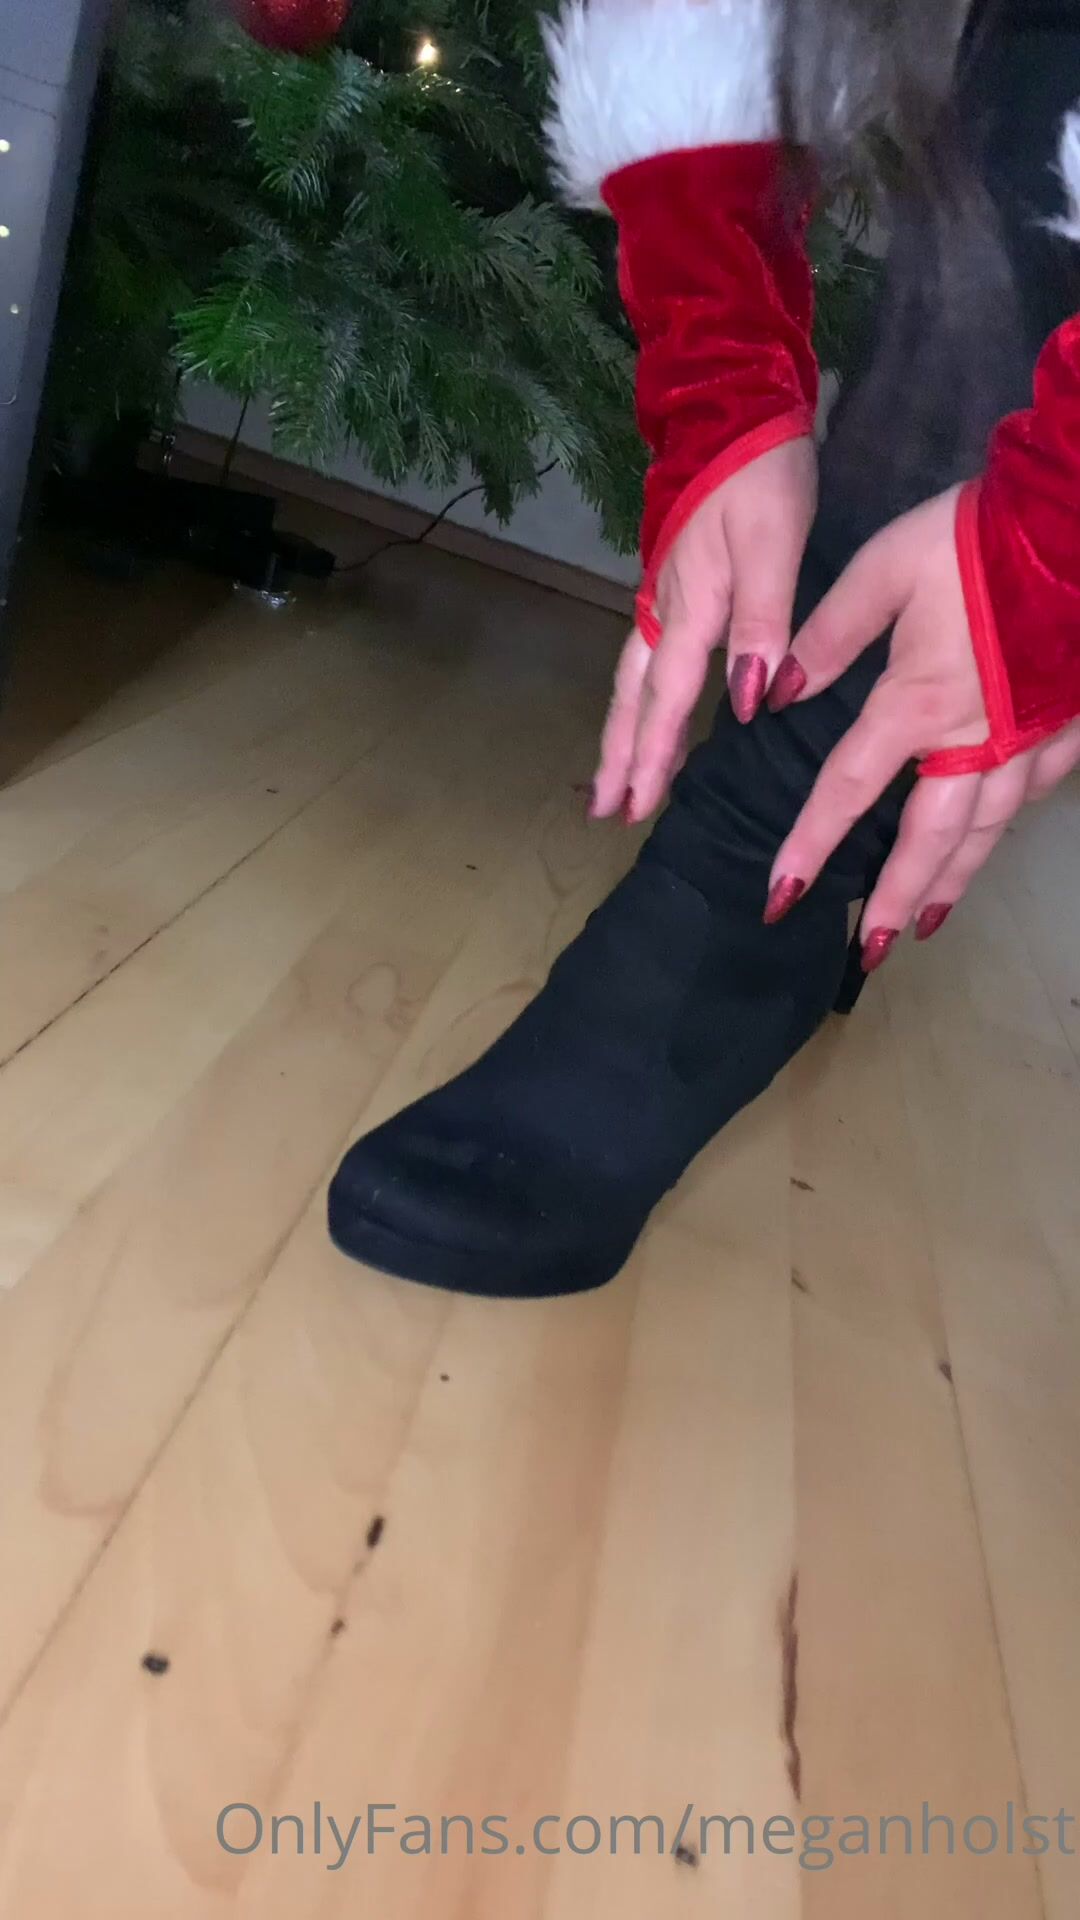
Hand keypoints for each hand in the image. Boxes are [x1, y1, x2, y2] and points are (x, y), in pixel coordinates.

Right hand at [591, 436, 816, 824]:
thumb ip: (763, 623)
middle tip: (605, 810)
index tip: (637, 806)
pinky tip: (647, 711)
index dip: (654, 755)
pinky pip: (645, 655)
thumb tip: (746, 703)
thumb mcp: (774, 543)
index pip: (667, 698)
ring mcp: (661, 594)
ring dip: (622, 731)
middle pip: (633, 697)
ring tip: (612, 778)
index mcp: (690, 605)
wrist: (732, 405)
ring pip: (631, 677)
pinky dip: (638, 696)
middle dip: (620, 756)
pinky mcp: (671, 581)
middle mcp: (665, 607)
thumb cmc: (760, 474)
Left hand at [765, 486, 1079, 965]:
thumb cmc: (974, 538)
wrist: (1074, 518)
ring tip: (924, 924)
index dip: (810, 847)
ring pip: (986, 831)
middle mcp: (974, 740)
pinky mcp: (1067, 725)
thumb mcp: (883, 569)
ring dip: (952, 882)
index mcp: (916, 705)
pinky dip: (1006, 828)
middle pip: (928, 840)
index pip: (847, 791)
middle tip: (870, 951)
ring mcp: (1029, 739)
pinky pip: (1035, 794)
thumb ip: (827, 636)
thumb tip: (777, 693)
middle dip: (896, 901)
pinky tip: (990, 843)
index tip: (780, 898)